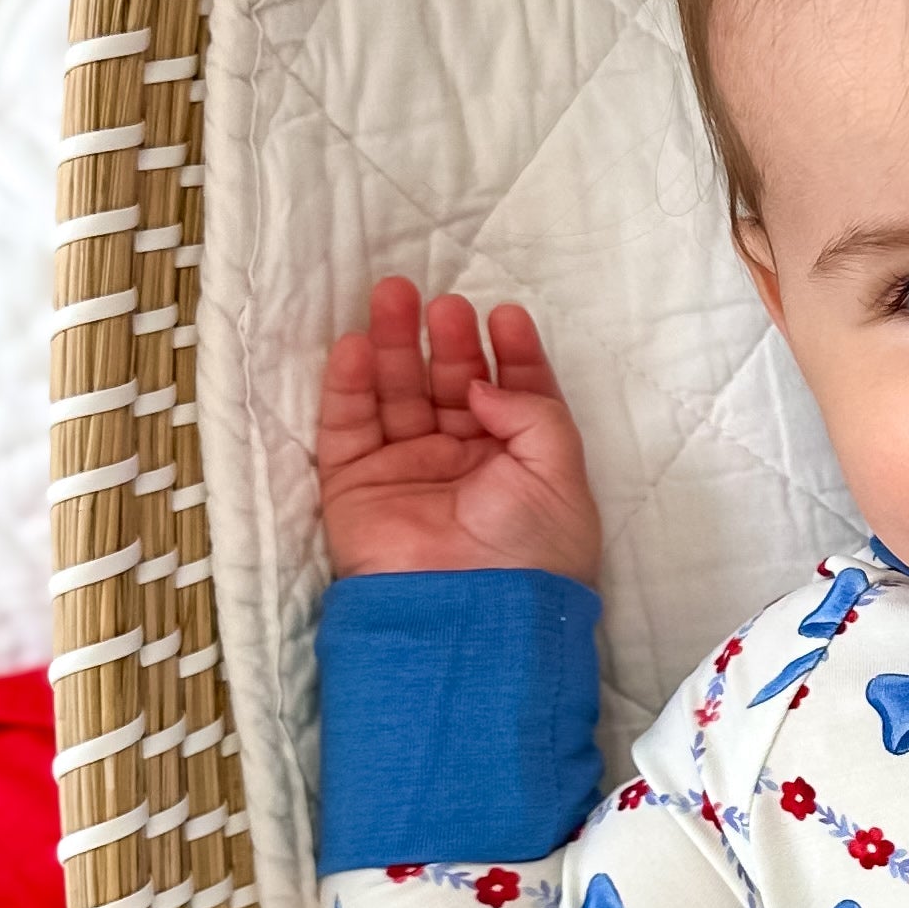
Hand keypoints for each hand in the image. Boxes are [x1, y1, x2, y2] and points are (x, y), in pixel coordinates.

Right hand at [316, 277, 603, 583]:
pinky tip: (355, 345)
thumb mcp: (561, 473)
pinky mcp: (356, 487)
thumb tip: (481, 384)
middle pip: (450, 386)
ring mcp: (407, 474)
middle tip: (444, 301)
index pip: (514, 396)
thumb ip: (532, 412)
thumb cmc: (531, 550)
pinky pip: (347, 427)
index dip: (511, 354)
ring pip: (397, 395)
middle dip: (448, 341)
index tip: (505, 315)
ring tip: (393, 294)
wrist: (469, 614)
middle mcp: (463, 466)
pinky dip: (348, 385)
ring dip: (395, 345)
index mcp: (519, 466)